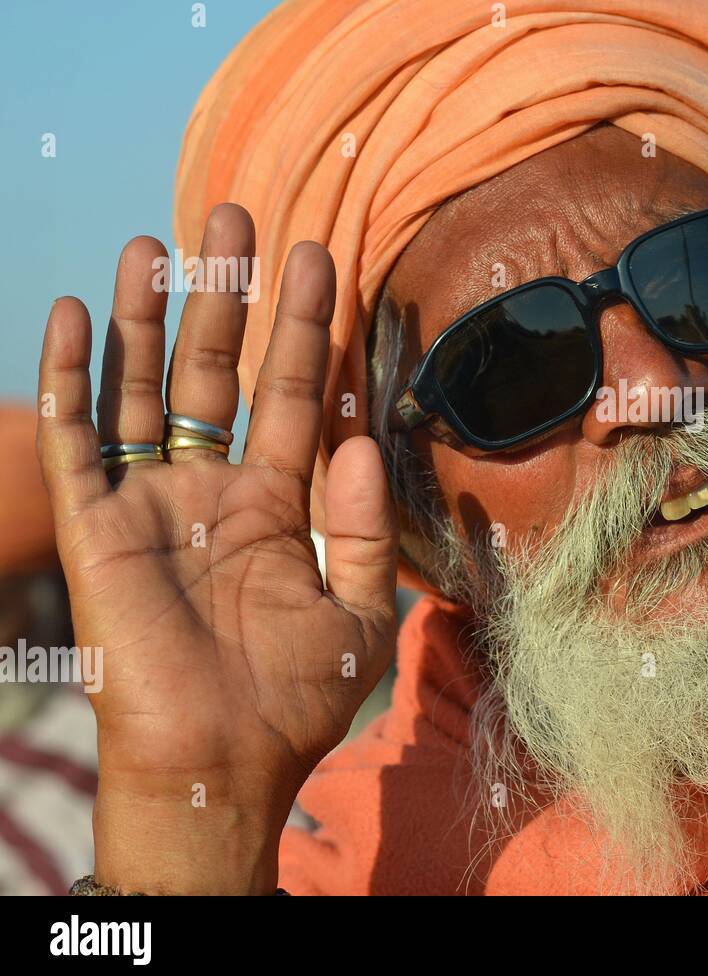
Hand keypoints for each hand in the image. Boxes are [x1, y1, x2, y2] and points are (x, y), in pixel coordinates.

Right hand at [36, 204, 397, 893]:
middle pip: (218, 371)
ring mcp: (150, 503)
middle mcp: (212, 491)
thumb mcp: (358, 610)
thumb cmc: (294, 701)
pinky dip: (72, 376)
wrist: (222, 764)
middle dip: (229, 295)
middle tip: (240, 211)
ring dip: (152, 316)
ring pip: (145, 388)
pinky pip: (76, 439)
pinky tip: (82, 310)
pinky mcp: (96, 526)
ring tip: (165, 239)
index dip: (306, 329)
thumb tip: (366, 437)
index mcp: (277, 506)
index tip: (321, 256)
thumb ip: (363, 524)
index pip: (295, 396)